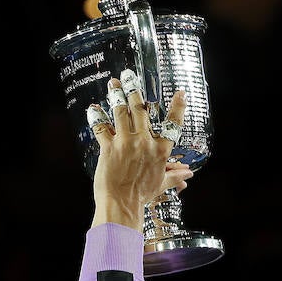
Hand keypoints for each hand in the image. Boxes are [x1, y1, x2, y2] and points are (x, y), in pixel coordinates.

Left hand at [86, 71, 188, 230]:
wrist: (121, 204)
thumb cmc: (142, 196)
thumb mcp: (161, 184)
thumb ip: (175, 176)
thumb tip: (189, 175)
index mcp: (160, 150)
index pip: (173, 124)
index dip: (177, 107)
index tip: (180, 93)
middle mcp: (144, 141)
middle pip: (141, 110)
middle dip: (134, 91)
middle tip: (128, 76)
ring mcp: (126, 142)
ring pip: (121, 112)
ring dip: (116, 96)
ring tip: (112, 84)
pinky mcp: (108, 147)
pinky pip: (101, 127)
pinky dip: (96, 117)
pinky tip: (93, 108)